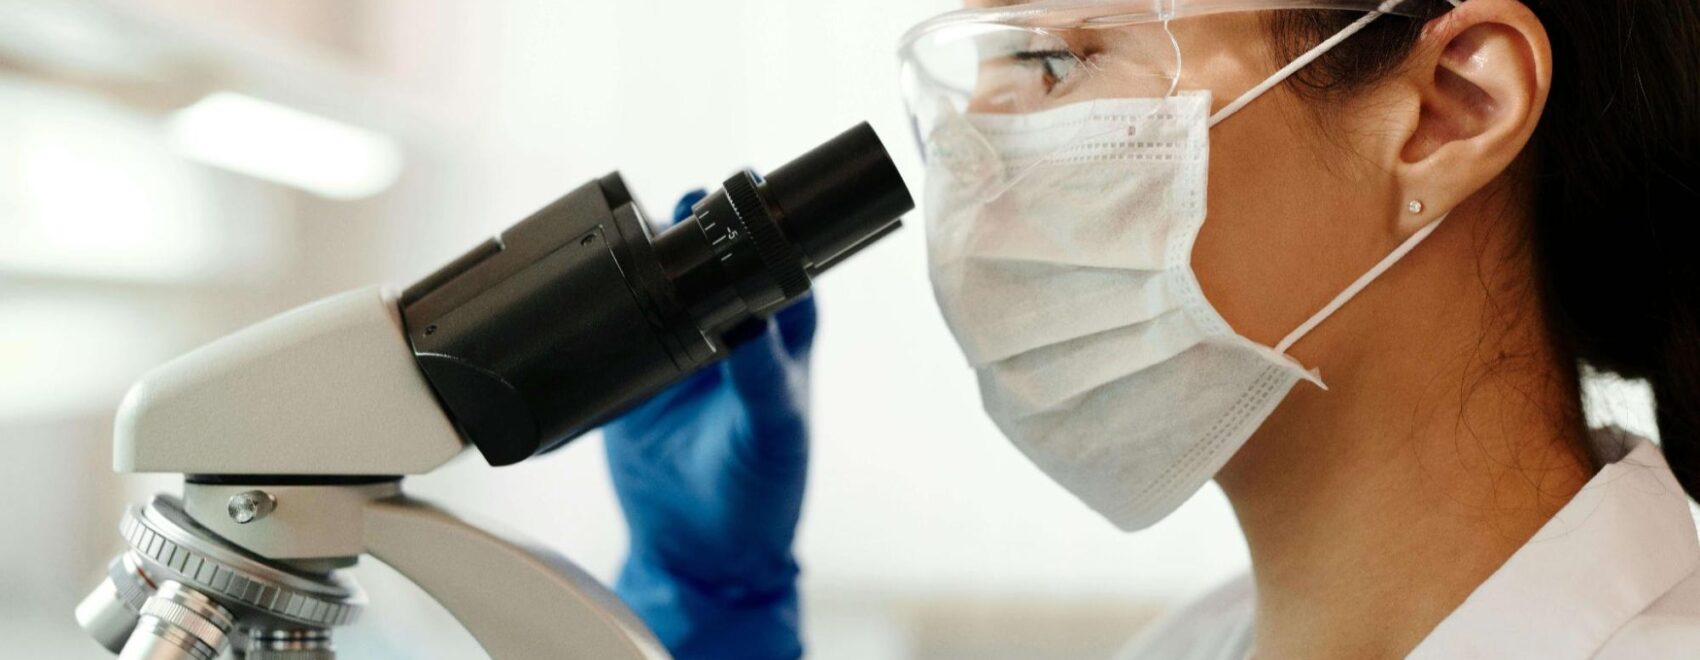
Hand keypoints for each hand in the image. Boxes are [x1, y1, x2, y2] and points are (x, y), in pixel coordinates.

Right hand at [603, 190, 814, 658]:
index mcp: (778, 338)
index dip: (756, 223)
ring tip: (630, 231)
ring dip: (645, 258)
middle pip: (709, 261)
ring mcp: (677, 354)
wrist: (699, 554)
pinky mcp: (631, 380)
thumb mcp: (772, 430)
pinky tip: (587, 286)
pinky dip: (600, 310)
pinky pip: (614, 331)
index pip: (773, 261)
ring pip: (660, 286)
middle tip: (676, 206)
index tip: (732, 194)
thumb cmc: (761, 494)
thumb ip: (762, 377)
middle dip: (690, 227)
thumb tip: (752, 320)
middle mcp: (729, 335)